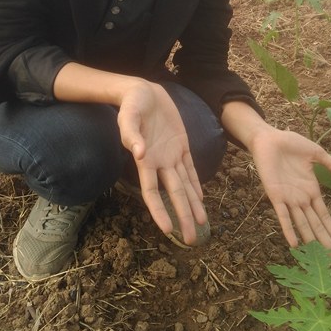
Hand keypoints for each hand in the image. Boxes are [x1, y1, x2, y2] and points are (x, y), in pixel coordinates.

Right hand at [117, 81, 206, 244]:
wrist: (142, 91)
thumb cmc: (132, 105)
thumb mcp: (128, 117)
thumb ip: (131, 135)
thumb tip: (138, 153)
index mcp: (145, 160)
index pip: (152, 193)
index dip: (160, 212)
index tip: (168, 230)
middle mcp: (159, 162)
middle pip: (174, 195)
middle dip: (183, 216)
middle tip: (192, 239)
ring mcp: (171, 154)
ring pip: (185, 185)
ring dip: (193, 205)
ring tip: (203, 225)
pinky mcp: (182, 144)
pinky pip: (191, 168)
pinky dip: (196, 184)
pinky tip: (201, 198)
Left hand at [249, 127, 330, 251]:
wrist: (269, 137)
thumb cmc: (291, 144)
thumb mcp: (317, 154)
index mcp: (311, 191)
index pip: (325, 217)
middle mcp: (301, 199)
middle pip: (316, 226)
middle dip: (326, 245)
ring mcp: (288, 199)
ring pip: (302, 225)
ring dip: (310, 241)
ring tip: (320, 259)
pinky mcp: (275, 195)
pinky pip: (282, 215)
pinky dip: (288, 229)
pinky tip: (294, 244)